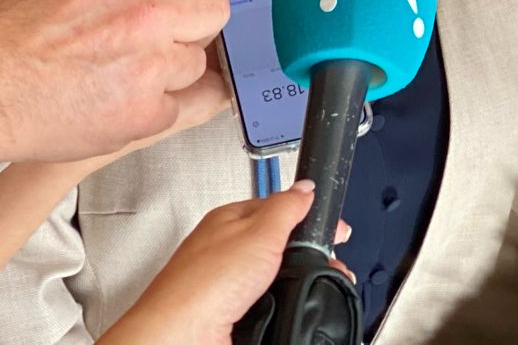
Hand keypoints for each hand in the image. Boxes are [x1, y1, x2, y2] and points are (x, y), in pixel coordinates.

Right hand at [0, 0, 238, 165]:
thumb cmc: (14, 36)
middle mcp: (143, 13)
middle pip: (214, 7)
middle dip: (195, 17)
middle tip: (165, 28)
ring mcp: (150, 67)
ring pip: (202, 57)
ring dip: (179, 62)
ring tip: (132, 68)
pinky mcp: (147, 115)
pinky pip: (196, 102)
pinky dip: (175, 100)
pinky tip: (146, 95)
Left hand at [101, 182, 351, 344]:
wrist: (183, 336)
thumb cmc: (203, 283)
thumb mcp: (259, 232)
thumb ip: (286, 206)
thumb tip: (305, 187)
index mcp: (231, 221)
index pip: (278, 208)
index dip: (308, 216)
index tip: (333, 230)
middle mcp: (228, 251)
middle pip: (279, 246)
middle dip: (307, 255)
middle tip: (327, 263)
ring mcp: (230, 285)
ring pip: (275, 278)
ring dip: (295, 284)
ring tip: (310, 288)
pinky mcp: (233, 314)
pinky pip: (268, 304)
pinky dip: (281, 307)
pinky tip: (282, 308)